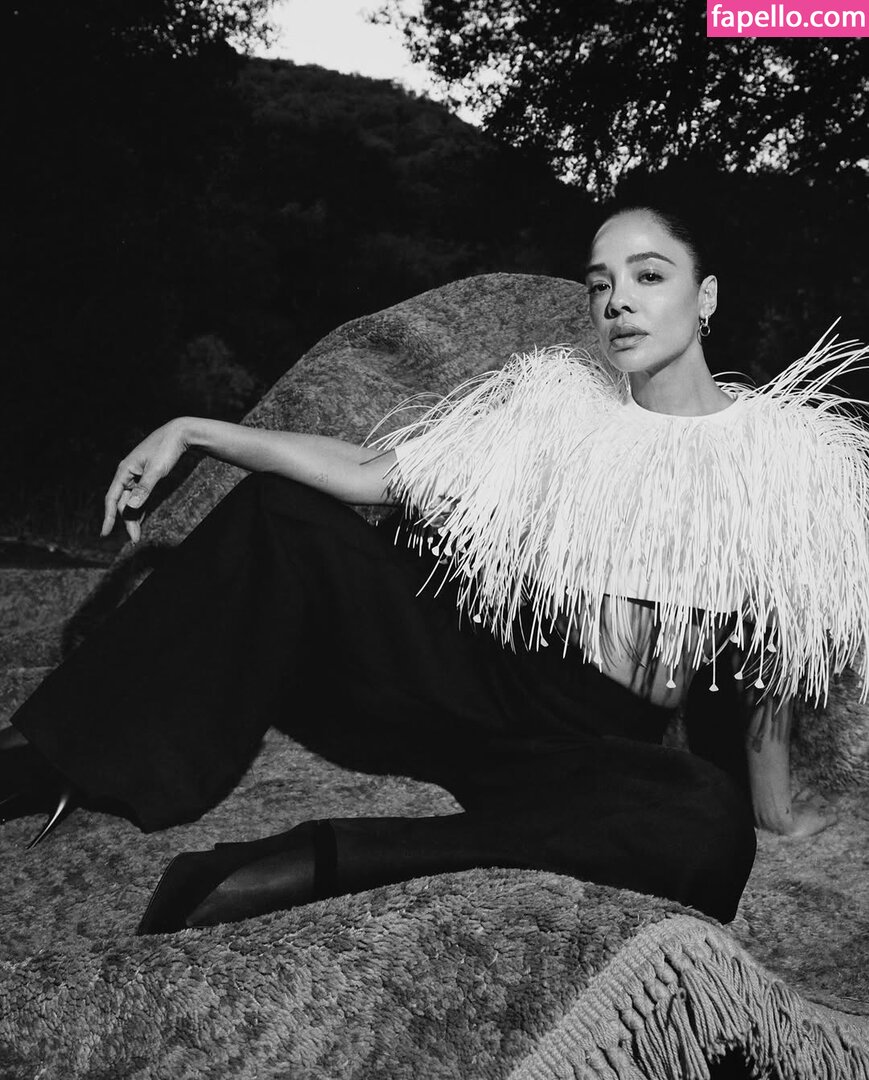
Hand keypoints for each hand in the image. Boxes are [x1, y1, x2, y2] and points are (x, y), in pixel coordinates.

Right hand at [100, 419, 188, 542]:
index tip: (105, 533)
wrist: (179, 434)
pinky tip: (141, 519)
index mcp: (124, 470)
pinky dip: (140, 508)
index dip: (108, 517)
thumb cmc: (166, 449)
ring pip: (132, 501)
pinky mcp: (146, 477)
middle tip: (135, 539)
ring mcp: (136, 475)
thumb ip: (144, 488)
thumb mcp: (156, 470)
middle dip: (127, 521)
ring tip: (137, 535)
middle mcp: (127, 474)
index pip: (112, 498)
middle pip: (123, 503)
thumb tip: (132, 506)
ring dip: (134, 517)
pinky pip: (140, 496)